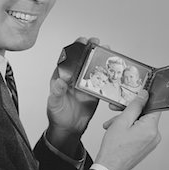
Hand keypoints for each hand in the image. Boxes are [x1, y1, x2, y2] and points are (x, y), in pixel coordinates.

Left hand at [46, 37, 99, 156]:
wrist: (68, 128)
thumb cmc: (57, 115)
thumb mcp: (54, 103)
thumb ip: (56, 92)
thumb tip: (60, 81)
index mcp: (61, 77)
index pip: (68, 58)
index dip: (75, 48)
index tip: (81, 41)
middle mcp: (73, 78)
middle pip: (82, 59)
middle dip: (89, 49)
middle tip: (96, 41)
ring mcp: (84, 84)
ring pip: (92, 67)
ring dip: (99, 58)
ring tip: (107, 50)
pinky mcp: (93, 91)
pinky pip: (101, 81)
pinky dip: (107, 74)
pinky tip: (113, 68)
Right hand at [95, 89, 160, 169]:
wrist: (110, 168)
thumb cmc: (114, 148)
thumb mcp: (122, 121)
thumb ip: (135, 106)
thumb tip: (144, 95)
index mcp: (151, 128)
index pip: (154, 106)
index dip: (144, 100)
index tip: (136, 97)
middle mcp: (154, 136)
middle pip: (144, 115)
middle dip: (129, 112)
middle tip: (116, 111)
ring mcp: (151, 142)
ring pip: (139, 123)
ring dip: (126, 121)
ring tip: (112, 125)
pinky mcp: (146, 146)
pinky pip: (139, 131)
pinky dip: (128, 128)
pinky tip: (116, 130)